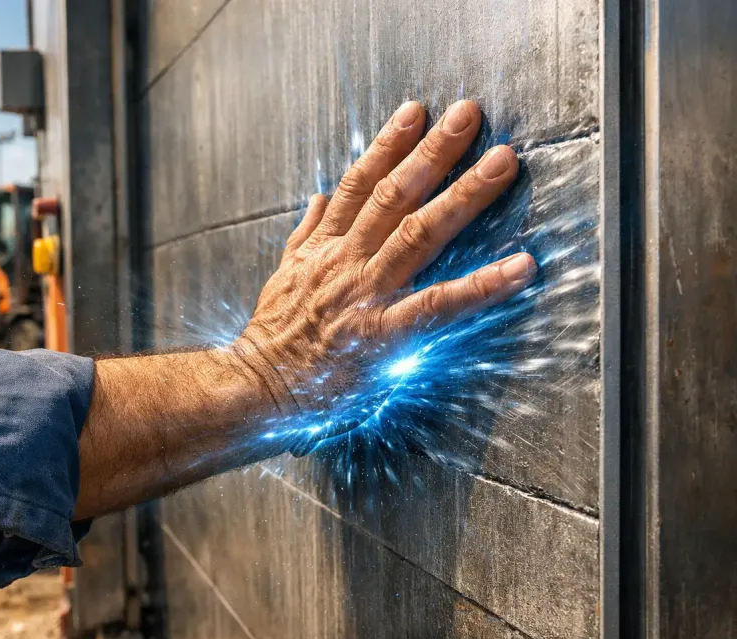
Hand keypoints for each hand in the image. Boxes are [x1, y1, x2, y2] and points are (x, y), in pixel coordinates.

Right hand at [233, 99, 535, 416]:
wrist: (255, 388)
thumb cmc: (272, 338)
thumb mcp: (281, 276)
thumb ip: (304, 236)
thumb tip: (317, 198)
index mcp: (323, 249)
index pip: (357, 185)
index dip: (387, 146)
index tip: (415, 112)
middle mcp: (346, 262)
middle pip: (394, 195)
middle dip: (433, 151)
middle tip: (468, 113)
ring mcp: (365, 294)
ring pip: (418, 233)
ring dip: (464, 194)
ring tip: (502, 162)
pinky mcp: (383, 334)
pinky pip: (439, 304)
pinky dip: (483, 284)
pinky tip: (520, 265)